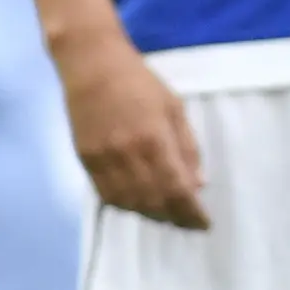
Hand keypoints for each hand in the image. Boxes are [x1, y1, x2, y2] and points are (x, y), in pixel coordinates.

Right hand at [54, 26, 208, 229]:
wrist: (91, 66)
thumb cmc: (140, 82)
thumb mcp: (174, 108)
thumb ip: (187, 147)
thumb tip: (197, 184)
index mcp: (155, 140)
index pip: (177, 190)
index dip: (191, 213)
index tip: (204, 224)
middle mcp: (128, 156)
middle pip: (153, 201)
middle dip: (174, 217)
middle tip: (188, 222)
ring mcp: (103, 160)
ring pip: (129, 203)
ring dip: (150, 214)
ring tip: (166, 215)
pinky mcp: (85, 160)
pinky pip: (106, 195)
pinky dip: (125, 205)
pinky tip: (138, 204)